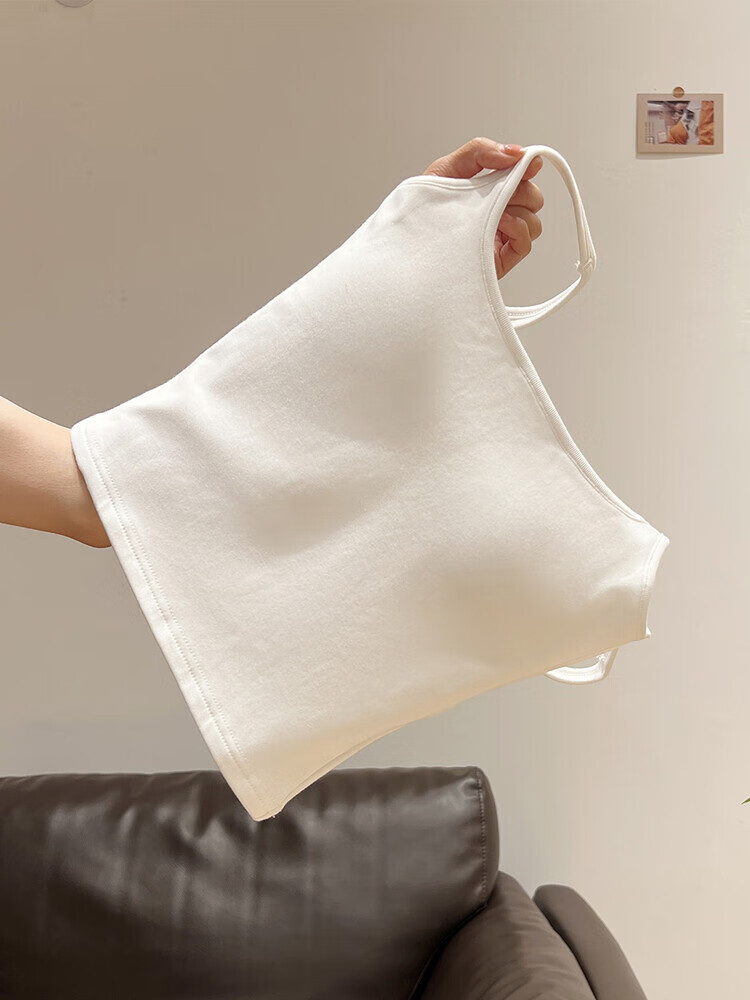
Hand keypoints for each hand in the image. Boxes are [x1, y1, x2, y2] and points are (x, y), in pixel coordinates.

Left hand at [422, 137, 543, 279]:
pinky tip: (498, 225)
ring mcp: (500, 237)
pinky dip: (518, 229)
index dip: (528, 165)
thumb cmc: (423, 209)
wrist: (409, 244)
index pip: (522, 175)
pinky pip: (526, 243)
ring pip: (534, 220)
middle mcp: (497, 212)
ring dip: (519, 210)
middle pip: (533, 196)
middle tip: (499, 191)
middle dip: (521, 189)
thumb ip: (480, 151)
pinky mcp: (499, 259)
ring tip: (493, 212)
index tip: (526, 162)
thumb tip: (514, 151)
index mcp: (488, 190)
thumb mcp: (447, 168)